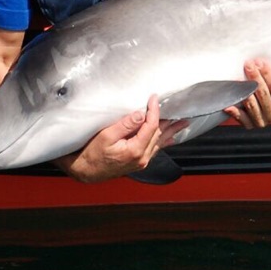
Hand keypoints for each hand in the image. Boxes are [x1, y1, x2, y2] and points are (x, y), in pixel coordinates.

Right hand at [55, 94, 177, 182]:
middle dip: (168, 120)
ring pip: (160, 142)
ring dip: (171, 131)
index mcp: (135, 150)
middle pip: (159, 134)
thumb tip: (141, 114)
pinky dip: (163, 142)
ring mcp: (142, 161)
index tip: (154, 98)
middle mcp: (142, 157)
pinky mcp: (139, 162)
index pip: (151, 126)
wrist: (86, 171)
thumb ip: (125, 124)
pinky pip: (155, 150)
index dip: (154, 110)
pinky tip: (171, 139)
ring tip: (183, 123)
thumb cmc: (92, 153)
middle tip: (179, 110)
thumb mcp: (106, 135)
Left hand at [226, 59, 270, 128]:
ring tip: (239, 77)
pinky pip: (241, 118)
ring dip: (244, 90)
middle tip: (248, 64)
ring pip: (251, 104)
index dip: (268, 74)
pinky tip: (228, 105)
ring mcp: (261, 121)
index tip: (260, 62)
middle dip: (254, 77)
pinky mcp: (249, 125)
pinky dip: (234, 112)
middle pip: (262, 93)